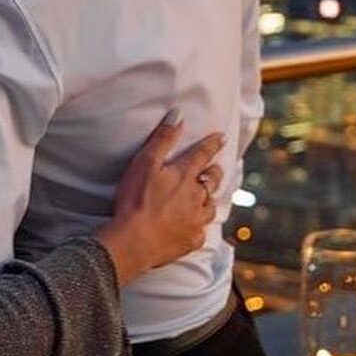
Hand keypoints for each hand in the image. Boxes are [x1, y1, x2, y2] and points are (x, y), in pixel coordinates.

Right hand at [96, 114, 226, 285]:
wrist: (133, 241)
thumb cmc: (135, 200)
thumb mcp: (145, 163)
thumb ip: (163, 138)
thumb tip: (178, 115)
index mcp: (184, 176)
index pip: (203, 154)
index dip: (213, 144)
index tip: (223, 137)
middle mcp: (196, 197)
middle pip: (212, 180)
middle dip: (216, 172)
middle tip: (217, 169)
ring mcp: (195, 221)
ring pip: (210, 207)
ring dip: (209, 200)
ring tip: (206, 198)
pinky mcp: (191, 241)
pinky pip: (201, 231)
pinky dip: (199, 226)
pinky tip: (194, 227)